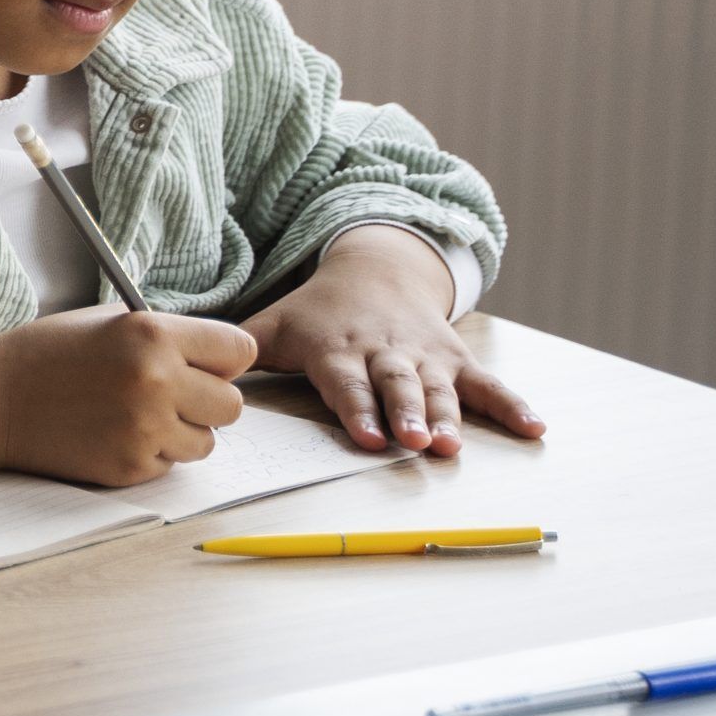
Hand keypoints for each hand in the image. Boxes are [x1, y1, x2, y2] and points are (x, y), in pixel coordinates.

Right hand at [0, 307, 256, 487]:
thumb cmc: (47, 355)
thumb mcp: (108, 323)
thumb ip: (167, 338)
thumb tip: (220, 364)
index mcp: (153, 334)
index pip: (240, 351)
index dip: (221, 360)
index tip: (202, 365)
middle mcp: (156, 380)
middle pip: (232, 405)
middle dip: (206, 401)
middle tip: (169, 396)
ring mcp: (144, 428)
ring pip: (206, 442)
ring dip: (180, 432)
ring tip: (136, 417)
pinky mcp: (129, 466)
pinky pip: (169, 465)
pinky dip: (148, 454)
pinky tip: (111, 434)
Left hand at [243, 224, 544, 455]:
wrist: (378, 269)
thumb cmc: (318, 311)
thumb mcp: (274, 322)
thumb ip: (233, 346)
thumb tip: (179, 357)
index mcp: (338, 348)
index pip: (347, 383)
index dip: (357, 408)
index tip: (366, 435)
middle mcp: (385, 353)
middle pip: (397, 387)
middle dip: (407, 416)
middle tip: (415, 445)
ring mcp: (424, 356)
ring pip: (438, 390)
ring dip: (449, 418)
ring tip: (454, 447)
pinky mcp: (455, 359)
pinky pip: (486, 384)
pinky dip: (512, 405)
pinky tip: (536, 429)